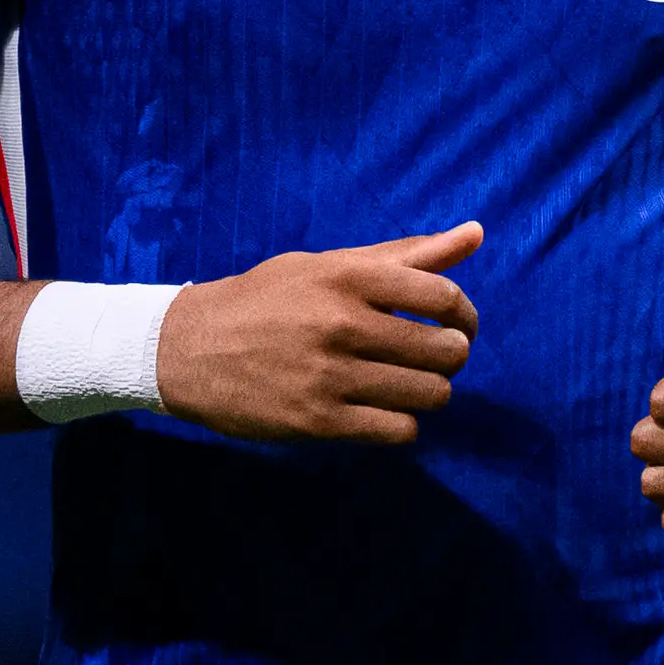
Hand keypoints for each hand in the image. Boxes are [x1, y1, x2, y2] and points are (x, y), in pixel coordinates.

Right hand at [155, 224, 481, 444]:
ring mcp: (330, 376)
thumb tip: (476, 234)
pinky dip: (402, 424)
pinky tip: (382, 411)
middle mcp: (342, 324)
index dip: (465, 316)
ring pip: (428, 394)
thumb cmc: (265, 300)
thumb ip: (404, 255)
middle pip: (444, 350)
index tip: (459, 326)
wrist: (187, 348)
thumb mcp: (326, 265)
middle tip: (432, 359)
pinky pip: (398, 430)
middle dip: (450, 357)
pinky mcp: (317, 421)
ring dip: (428, 392)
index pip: (443, 298)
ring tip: (406, 385)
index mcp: (347, 278)